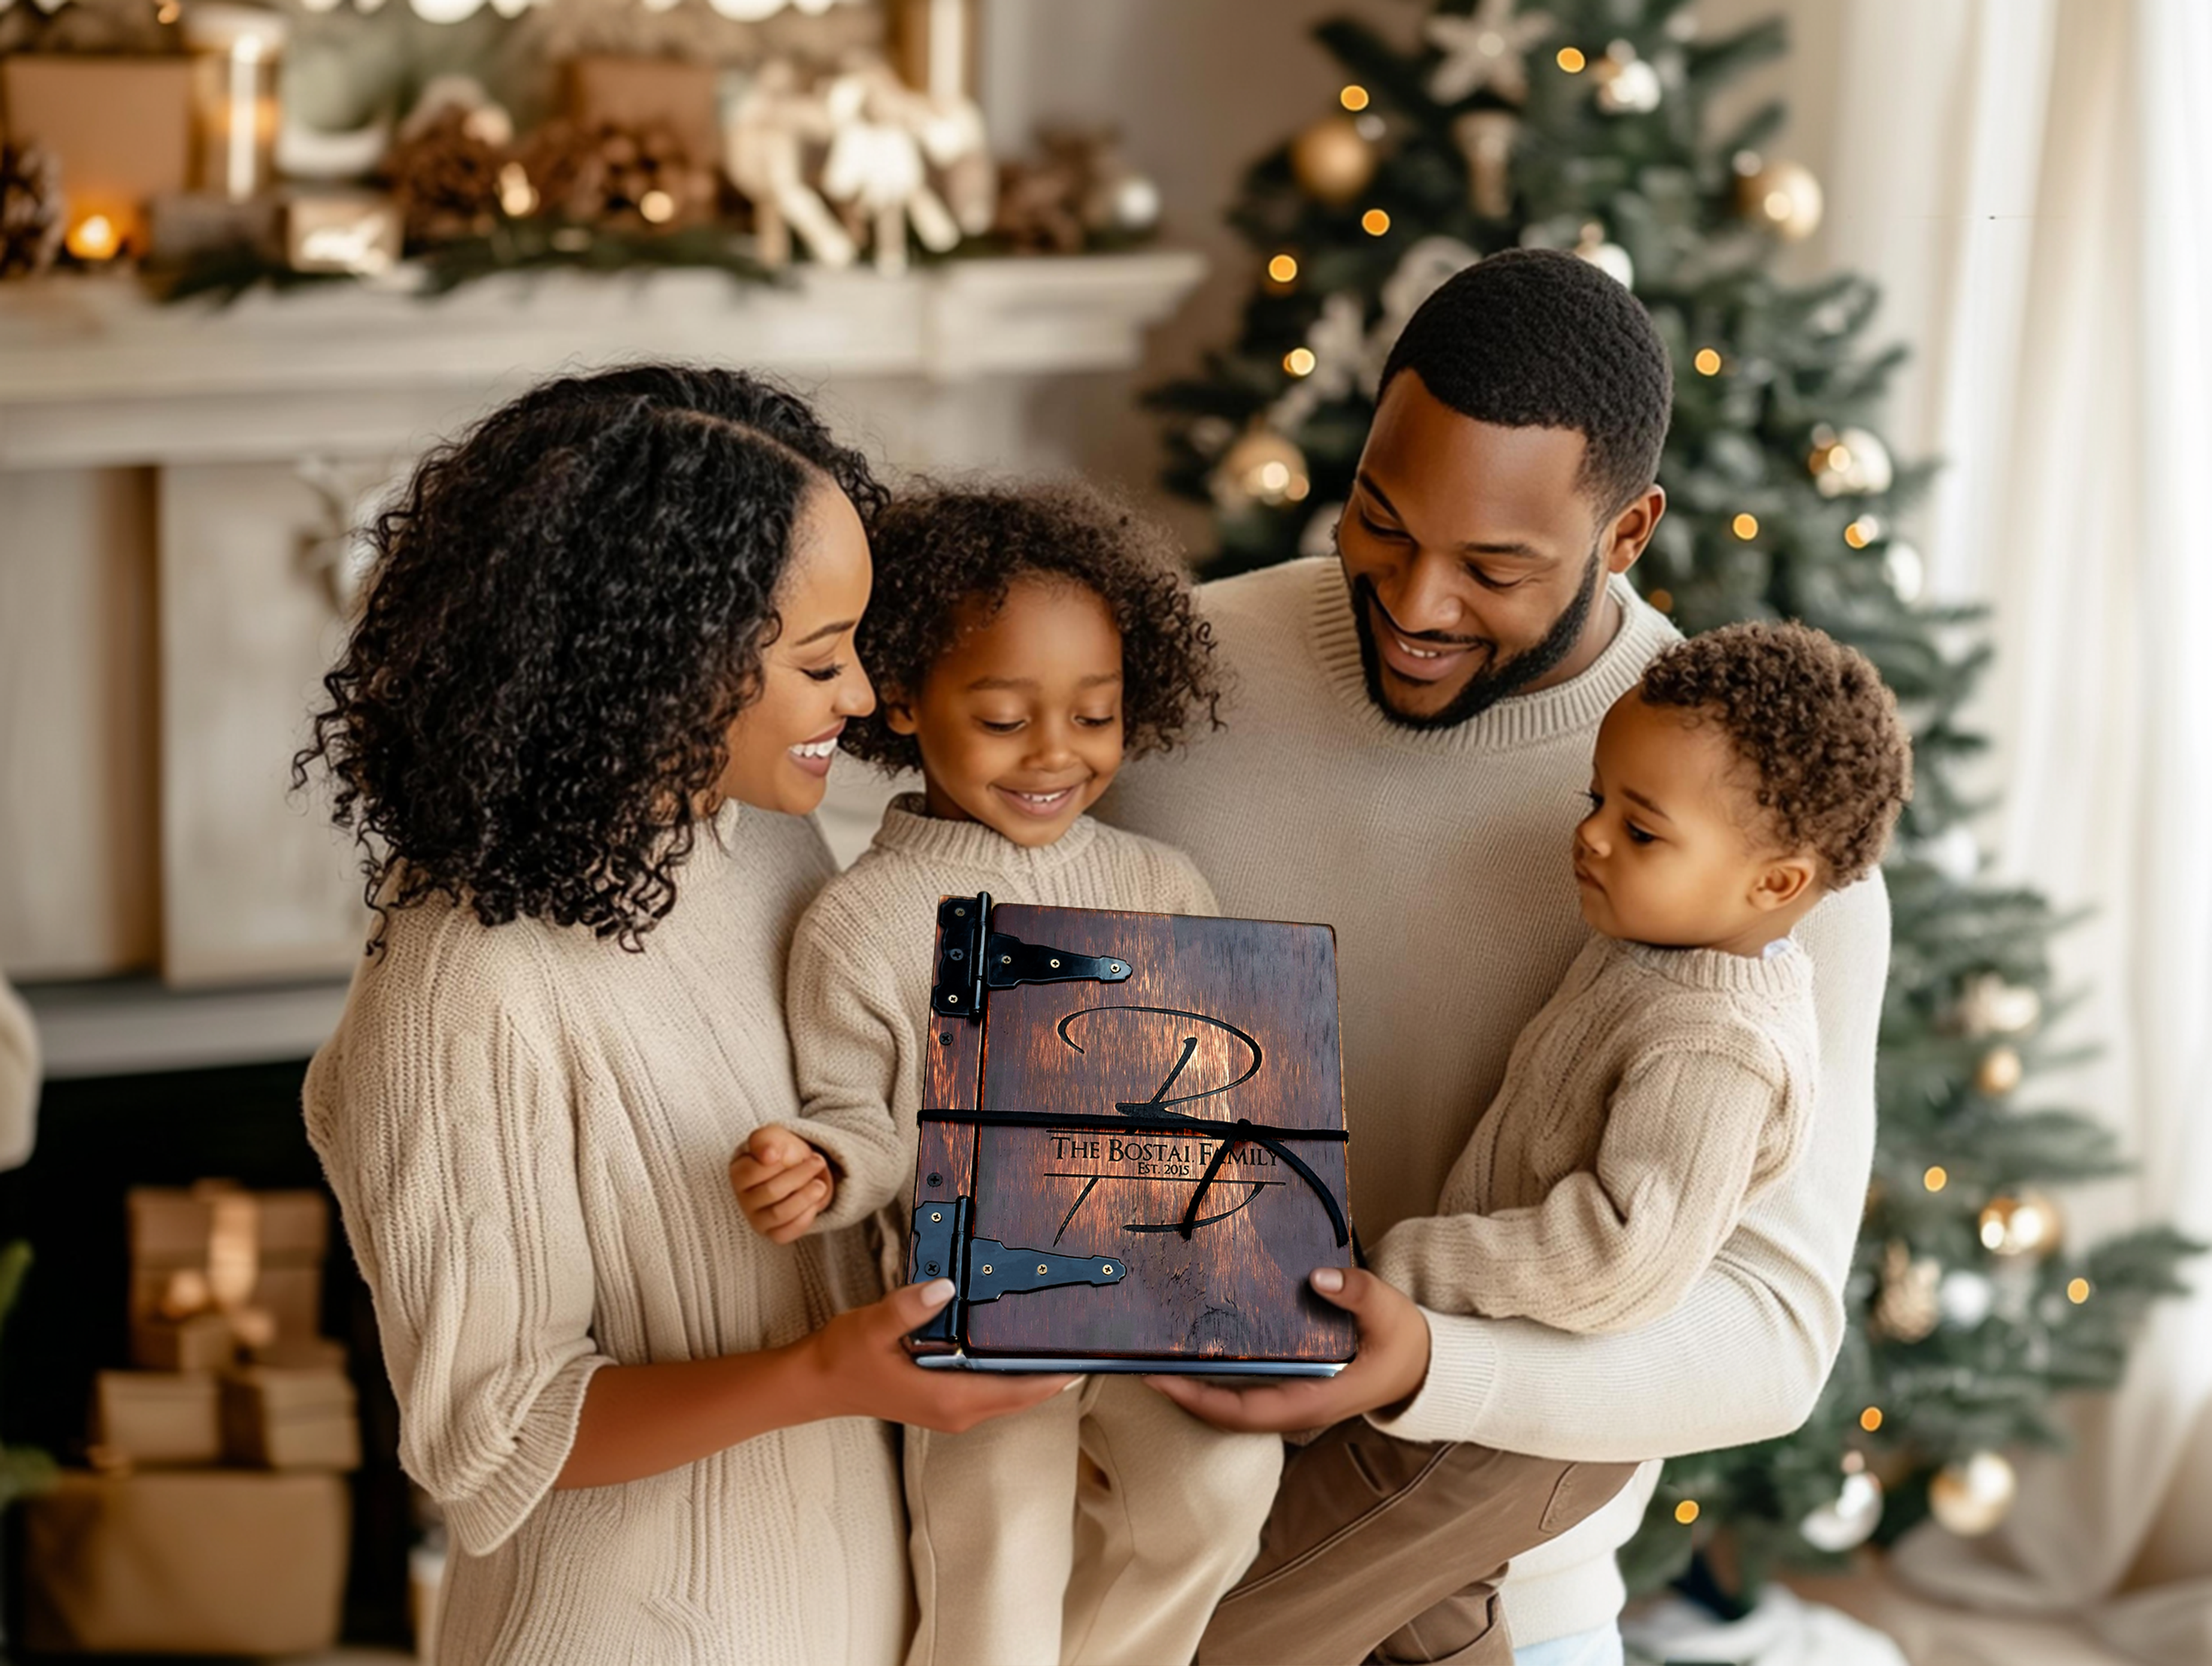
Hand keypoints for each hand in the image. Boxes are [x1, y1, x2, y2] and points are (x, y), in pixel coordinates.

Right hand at [731, 1125, 833, 1243]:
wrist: (799, 1168)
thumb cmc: (782, 1151)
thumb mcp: (773, 1136)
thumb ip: (765, 1140)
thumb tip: (768, 1155)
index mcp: (738, 1173)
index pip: (756, 1171)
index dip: (783, 1162)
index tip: (802, 1151)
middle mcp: (743, 1199)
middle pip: (771, 1192)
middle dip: (800, 1176)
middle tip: (818, 1162)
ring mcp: (757, 1219)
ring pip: (780, 1214)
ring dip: (806, 1197)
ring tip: (820, 1184)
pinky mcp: (773, 1233)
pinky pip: (788, 1232)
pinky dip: (806, 1217)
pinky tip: (815, 1202)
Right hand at [801, 1280, 1075, 1433]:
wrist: (817, 1383)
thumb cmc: (844, 1357)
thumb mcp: (873, 1326)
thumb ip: (909, 1308)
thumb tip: (945, 1288)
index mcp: (948, 1399)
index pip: (1017, 1391)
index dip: (1054, 1376)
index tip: (1084, 1357)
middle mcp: (958, 1411)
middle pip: (1022, 1395)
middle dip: (1053, 1372)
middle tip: (1082, 1337)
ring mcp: (953, 1410)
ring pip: (1010, 1394)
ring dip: (1034, 1372)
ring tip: (1060, 1338)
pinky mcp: (947, 1402)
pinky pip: (993, 1390)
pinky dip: (1012, 1372)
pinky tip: (1018, 1346)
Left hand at [1145, 1267, 1430, 1433]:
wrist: (1420, 1365)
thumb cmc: (1403, 1342)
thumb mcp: (1389, 1312)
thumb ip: (1358, 1294)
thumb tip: (1319, 1277)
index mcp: (1314, 1401)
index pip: (1246, 1411)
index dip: (1201, 1398)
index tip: (1163, 1378)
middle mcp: (1297, 1409)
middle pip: (1227, 1415)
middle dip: (1183, 1396)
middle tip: (1141, 1365)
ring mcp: (1292, 1402)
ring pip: (1233, 1408)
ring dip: (1194, 1390)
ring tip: (1156, 1360)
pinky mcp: (1292, 1390)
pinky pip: (1244, 1393)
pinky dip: (1215, 1381)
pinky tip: (1195, 1355)